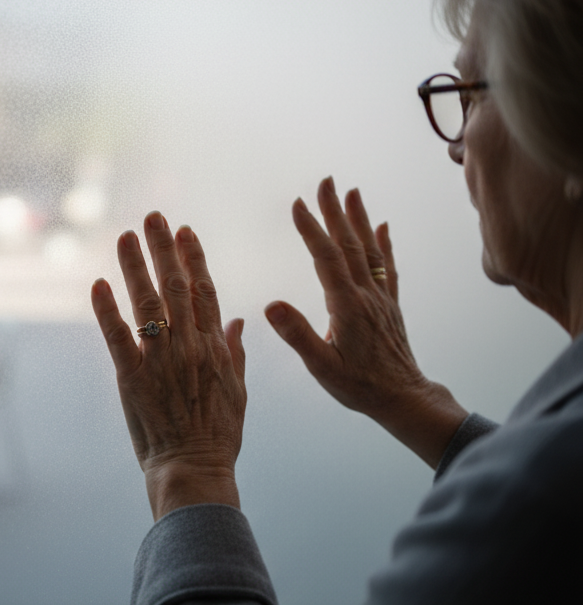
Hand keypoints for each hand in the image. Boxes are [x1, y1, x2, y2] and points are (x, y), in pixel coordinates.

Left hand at [92, 212, 246, 520]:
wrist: (194, 469)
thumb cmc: (219, 435)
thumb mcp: (238, 391)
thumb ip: (236, 352)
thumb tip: (237, 321)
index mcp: (215, 347)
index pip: (205, 291)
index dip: (194, 258)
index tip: (186, 231)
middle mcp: (189, 346)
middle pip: (176, 286)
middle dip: (163, 248)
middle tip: (153, 217)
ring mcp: (160, 360)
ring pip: (147, 303)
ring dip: (135, 266)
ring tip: (125, 235)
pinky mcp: (131, 377)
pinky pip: (117, 336)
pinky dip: (107, 308)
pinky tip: (98, 283)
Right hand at [264, 176, 465, 468]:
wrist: (403, 398)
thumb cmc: (359, 387)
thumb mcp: (321, 367)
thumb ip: (298, 335)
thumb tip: (270, 306)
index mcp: (347, 306)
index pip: (325, 258)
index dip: (311, 229)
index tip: (297, 203)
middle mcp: (366, 295)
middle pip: (349, 244)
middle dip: (335, 211)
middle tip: (326, 181)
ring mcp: (381, 298)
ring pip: (369, 250)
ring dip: (359, 219)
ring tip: (352, 192)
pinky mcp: (389, 305)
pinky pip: (387, 267)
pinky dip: (384, 244)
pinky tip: (382, 227)